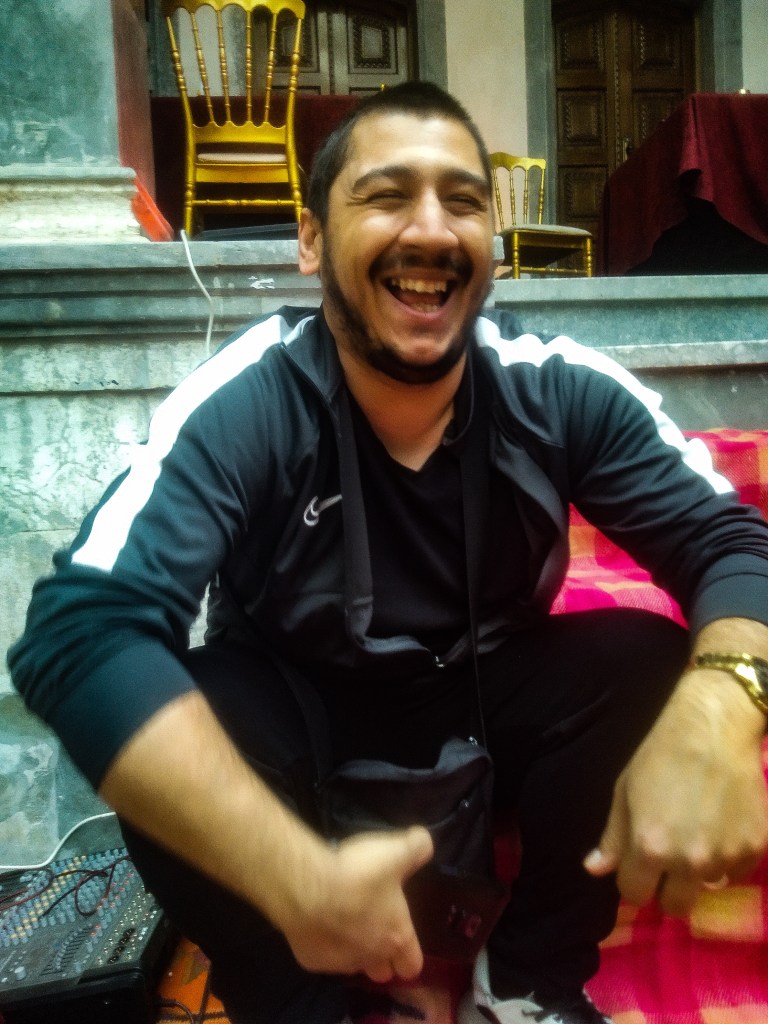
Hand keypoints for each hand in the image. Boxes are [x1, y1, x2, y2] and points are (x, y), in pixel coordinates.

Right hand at [278, 825, 433, 982]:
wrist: (307, 889)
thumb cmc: (358, 875)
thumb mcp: (395, 852)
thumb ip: (417, 847)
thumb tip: (424, 841)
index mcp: (396, 936)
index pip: (412, 966)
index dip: (409, 955)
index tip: (402, 939)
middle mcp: (371, 957)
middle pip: (382, 972)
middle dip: (381, 957)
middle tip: (372, 928)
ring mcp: (339, 963)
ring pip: (352, 965)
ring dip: (351, 950)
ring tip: (342, 921)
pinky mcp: (311, 960)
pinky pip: (322, 957)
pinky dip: (322, 944)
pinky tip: (317, 921)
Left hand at [584, 667, 767, 916]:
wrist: (714, 728)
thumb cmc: (660, 755)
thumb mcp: (625, 791)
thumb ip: (613, 837)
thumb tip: (595, 869)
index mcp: (650, 848)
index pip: (634, 894)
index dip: (633, 879)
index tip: (638, 864)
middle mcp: (690, 862)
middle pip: (675, 906)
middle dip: (667, 888)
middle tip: (669, 859)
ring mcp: (726, 857)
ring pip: (707, 886)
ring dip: (699, 869)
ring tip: (697, 832)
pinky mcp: (756, 848)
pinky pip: (737, 871)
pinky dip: (728, 857)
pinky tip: (721, 826)